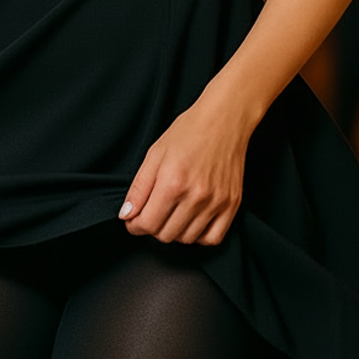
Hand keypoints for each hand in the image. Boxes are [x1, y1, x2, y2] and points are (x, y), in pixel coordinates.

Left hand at [119, 98, 249, 245]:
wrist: (224, 120)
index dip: (135, 225)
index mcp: (172, 182)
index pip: (147, 224)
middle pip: (165, 235)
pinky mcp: (232, 205)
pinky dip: (199, 236)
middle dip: (153, 227)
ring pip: (187, 239)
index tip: (134, 219)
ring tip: (173, 211)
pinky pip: (212, 238)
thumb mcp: (155, 153)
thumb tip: (127, 215)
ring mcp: (216, 202)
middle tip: (153, 211)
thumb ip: (139, 188)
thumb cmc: (189, 131)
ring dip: (175, 231)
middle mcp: (195, 196)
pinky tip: (192, 220)